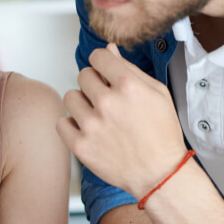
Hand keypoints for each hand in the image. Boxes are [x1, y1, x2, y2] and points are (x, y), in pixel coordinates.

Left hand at [57, 43, 189, 197]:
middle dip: (94, 83)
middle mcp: (107, 103)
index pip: (98, 56)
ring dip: (82, 103)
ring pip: (70, 97)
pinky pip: (62, 123)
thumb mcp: (157, 93)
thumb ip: (130, 68)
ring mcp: (92, 125)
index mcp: (128, 85)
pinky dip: (72, 126)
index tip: (104, 72)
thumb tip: (109, 49)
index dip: (102, 63)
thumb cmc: (162, 134)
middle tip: (106, 99)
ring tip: (98, 116)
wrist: (160, 173)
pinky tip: (88, 130)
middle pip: (83, 75)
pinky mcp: (81, 146)